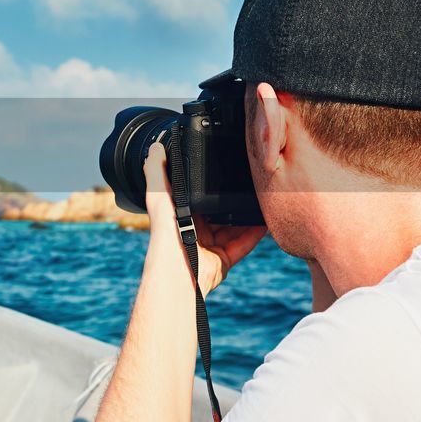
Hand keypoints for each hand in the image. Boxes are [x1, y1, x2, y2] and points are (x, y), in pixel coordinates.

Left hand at [143, 141, 265, 294]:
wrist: (179, 273)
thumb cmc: (165, 236)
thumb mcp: (158, 198)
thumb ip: (157, 173)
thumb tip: (154, 148)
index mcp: (179, 214)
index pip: (197, 195)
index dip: (209, 183)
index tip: (223, 168)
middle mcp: (194, 230)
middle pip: (218, 211)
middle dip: (232, 199)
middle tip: (249, 181)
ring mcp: (209, 246)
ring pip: (233, 227)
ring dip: (247, 215)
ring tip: (262, 198)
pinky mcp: (223, 260)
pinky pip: (243, 243)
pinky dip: (255, 233)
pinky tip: (265, 220)